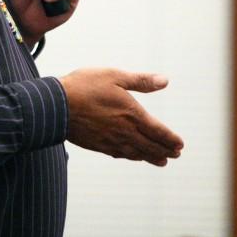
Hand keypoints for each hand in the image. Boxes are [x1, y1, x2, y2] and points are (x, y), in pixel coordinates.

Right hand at [58, 68, 183, 166]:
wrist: (55, 105)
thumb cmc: (84, 86)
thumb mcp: (114, 76)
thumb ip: (141, 81)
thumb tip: (165, 80)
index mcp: (132, 114)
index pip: (158, 131)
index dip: (171, 139)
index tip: (180, 144)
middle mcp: (124, 131)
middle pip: (150, 146)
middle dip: (165, 150)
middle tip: (175, 154)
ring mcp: (110, 141)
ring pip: (136, 153)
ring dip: (150, 157)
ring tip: (161, 161)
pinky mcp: (97, 145)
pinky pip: (119, 154)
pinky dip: (131, 157)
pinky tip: (131, 156)